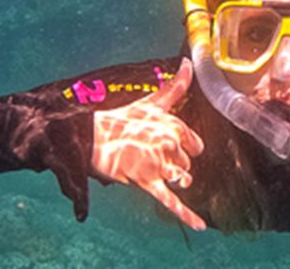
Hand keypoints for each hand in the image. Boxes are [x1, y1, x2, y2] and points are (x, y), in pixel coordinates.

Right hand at [92, 59, 206, 229]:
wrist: (89, 137)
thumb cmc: (120, 120)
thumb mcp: (151, 101)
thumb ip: (175, 86)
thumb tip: (188, 63)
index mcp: (174, 124)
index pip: (195, 144)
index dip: (183, 146)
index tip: (166, 144)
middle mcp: (170, 143)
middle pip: (188, 163)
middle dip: (174, 162)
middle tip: (150, 154)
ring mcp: (159, 163)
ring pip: (181, 178)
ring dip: (171, 177)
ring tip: (152, 169)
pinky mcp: (147, 181)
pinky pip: (171, 201)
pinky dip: (187, 215)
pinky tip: (200, 225)